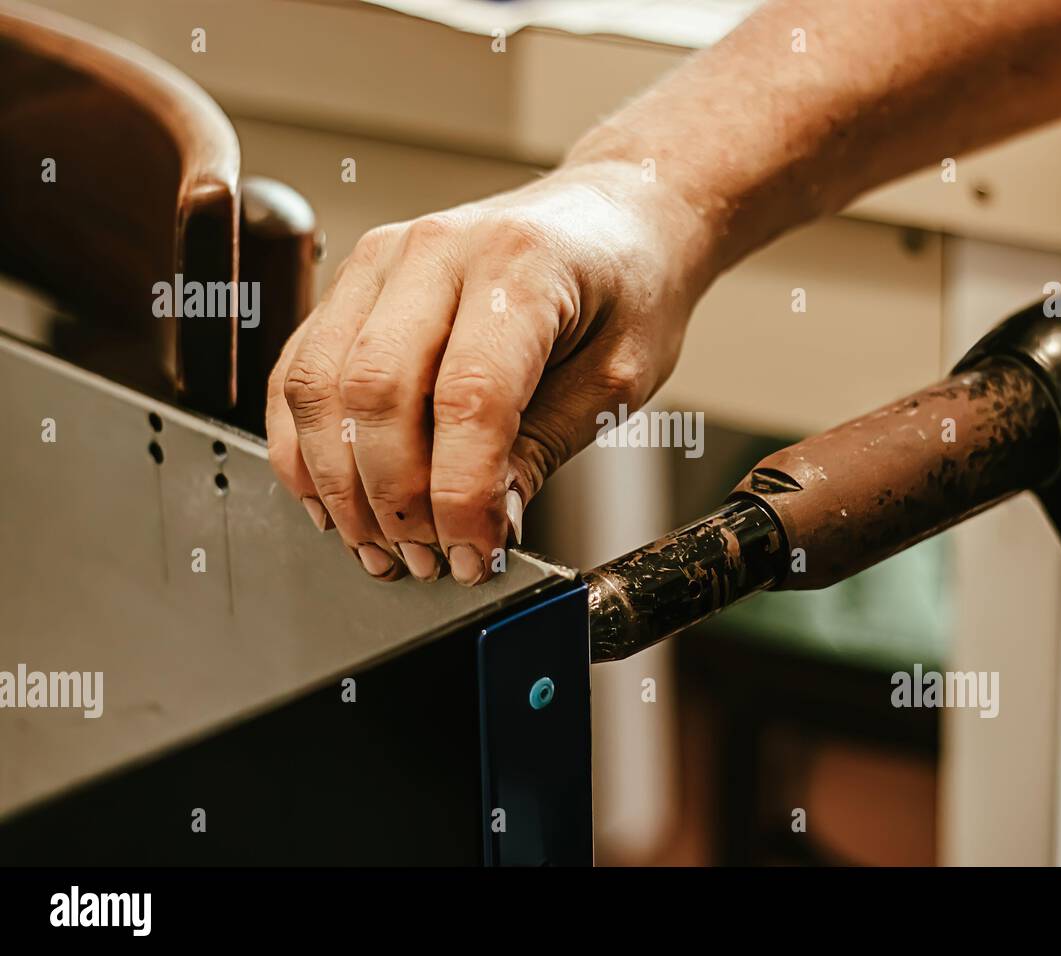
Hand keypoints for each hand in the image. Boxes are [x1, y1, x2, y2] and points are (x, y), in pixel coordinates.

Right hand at [266, 161, 711, 582]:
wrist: (614, 214)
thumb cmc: (626, 289)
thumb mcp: (617, 378)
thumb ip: (544, 446)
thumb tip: (485, 526)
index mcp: (519, 266)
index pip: (469, 397)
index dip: (461, 494)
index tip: (476, 556)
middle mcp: (436, 250)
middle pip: (376, 392)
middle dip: (395, 501)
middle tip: (428, 563)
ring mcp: (381, 260)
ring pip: (321, 386)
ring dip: (341, 485)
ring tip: (382, 548)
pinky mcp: (351, 281)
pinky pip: (300, 371)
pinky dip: (306, 448)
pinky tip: (338, 501)